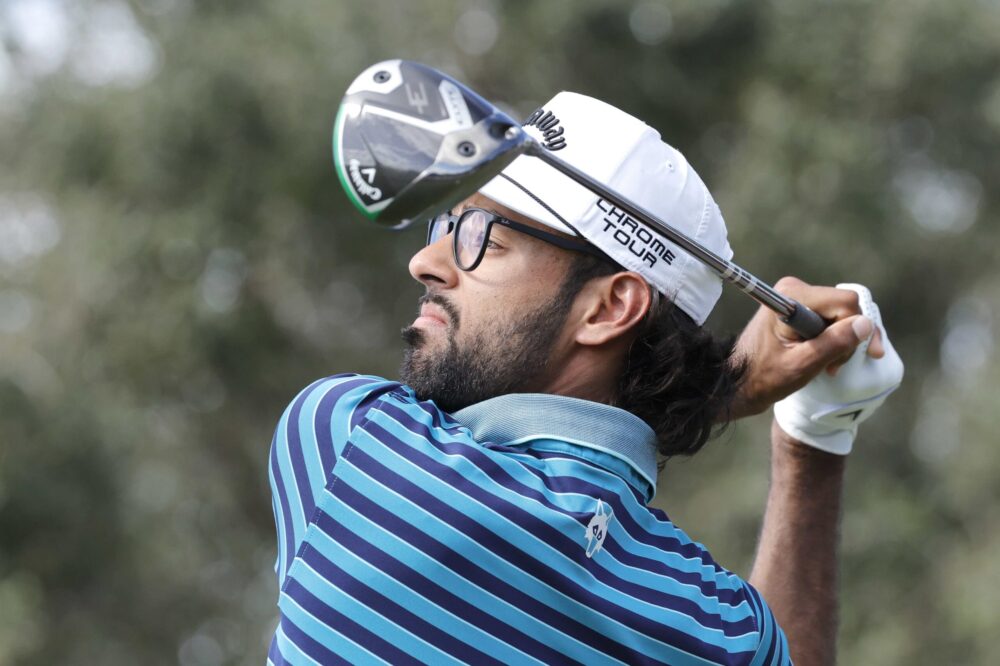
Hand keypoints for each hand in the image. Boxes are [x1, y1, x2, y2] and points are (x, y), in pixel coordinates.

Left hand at [773, 283, 903, 454]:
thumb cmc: (764, 376)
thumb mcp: (802, 365)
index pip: (846, 302)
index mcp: (792, 297)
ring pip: (843, 315)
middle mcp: (796, 290)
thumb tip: (865, 323)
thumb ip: (833, 343)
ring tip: (829, 366)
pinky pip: (832, 318)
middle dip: (848, 338)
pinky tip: (830, 359)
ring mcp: (799, 298)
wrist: (741, 381)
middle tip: (833, 366)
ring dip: (843, 342)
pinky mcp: (802, 309)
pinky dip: (836, 339)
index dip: (852, 330)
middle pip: (846, 308)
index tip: (838, 359)